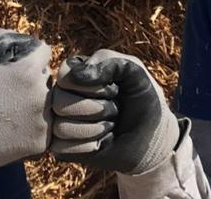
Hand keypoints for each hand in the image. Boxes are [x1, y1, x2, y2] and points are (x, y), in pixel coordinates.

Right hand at [0, 28, 51, 170]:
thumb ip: (1, 37)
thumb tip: (20, 36)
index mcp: (28, 70)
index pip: (44, 50)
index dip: (31, 55)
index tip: (18, 65)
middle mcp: (42, 93)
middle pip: (47, 77)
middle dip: (34, 79)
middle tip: (10, 91)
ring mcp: (45, 120)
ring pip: (49, 102)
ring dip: (36, 102)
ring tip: (11, 111)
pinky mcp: (42, 141)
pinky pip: (45, 126)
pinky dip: (34, 126)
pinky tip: (14, 128)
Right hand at [50, 49, 179, 174]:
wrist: (152, 137)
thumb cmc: (141, 100)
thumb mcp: (133, 72)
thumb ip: (106, 61)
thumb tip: (75, 75)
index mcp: (76, 72)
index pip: (65, 76)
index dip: (93, 86)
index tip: (114, 89)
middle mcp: (62, 95)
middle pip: (59, 102)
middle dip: (96, 108)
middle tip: (115, 109)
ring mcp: (60, 122)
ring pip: (60, 127)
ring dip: (95, 128)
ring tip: (110, 125)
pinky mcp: (62, 149)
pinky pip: (62, 149)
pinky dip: (89, 146)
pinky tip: (102, 141)